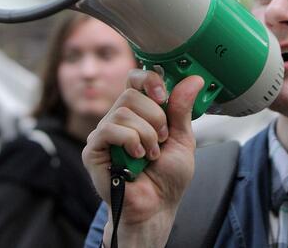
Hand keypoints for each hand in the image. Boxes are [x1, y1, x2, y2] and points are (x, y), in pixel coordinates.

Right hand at [82, 69, 203, 246]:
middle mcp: (118, 119)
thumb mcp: (182, 138)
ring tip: (151, 155)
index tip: (163, 95)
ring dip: (146, 134)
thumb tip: (194, 79)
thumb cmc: (167, 177)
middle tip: (162, 139)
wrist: (156, 208)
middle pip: (130, 94)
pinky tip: (137, 157)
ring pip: (123, 112)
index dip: (148, 80)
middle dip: (154, 116)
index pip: (135, 79)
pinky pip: (108, 130)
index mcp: (138, 112)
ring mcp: (104, 134)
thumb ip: (182, 109)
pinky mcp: (93, 150)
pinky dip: (130, 141)